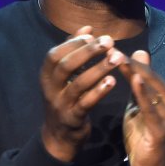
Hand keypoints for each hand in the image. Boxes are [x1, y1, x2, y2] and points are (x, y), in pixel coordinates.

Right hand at [40, 26, 126, 161]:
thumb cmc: (66, 99)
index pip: (54, 55)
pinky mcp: (72, 119)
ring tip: (117, 58)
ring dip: (98, 69)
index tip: (92, 34)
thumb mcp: (65, 77)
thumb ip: (74, 52)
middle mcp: (50, 89)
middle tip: (109, 41)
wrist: (59, 137)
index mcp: (47, 77)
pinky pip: (85, 103)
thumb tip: (87, 28)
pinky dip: (99, 91)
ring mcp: (60, 105)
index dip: (72, 43)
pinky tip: (113, 81)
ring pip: (78, 84)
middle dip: (88, 52)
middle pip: (65, 66)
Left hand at [120, 51, 164, 165]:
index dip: (129, 59)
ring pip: (151, 88)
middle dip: (129, 61)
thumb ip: (138, 85)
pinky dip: (144, 93)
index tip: (109, 47)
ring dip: (134, 72)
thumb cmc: (144, 136)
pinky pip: (152, 108)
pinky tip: (135, 81)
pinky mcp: (163, 128)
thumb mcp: (139, 107)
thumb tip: (138, 56)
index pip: (146, 71)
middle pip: (149, 76)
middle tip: (110, 48)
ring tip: (118, 58)